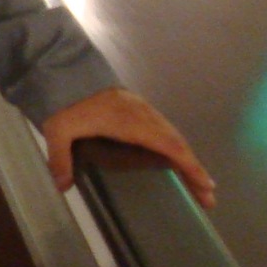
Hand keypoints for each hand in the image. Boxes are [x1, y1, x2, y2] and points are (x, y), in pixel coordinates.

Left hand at [40, 87, 215, 208]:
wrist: (67, 69)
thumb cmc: (66, 101)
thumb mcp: (58, 129)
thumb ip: (60, 158)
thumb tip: (63, 188)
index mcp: (131, 123)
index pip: (169, 146)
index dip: (189, 165)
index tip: (206, 184)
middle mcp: (144, 116)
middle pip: (178, 144)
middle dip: (195, 170)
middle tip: (208, 197)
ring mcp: (143, 110)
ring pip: (174, 136)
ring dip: (188, 160)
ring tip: (198, 184)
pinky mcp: (138, 108)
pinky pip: (164, 130)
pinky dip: (176, 148)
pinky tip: (175, 160)